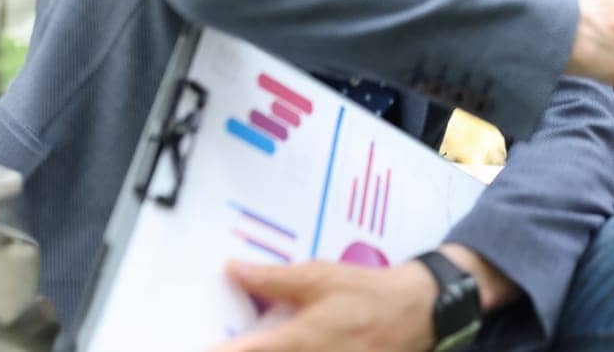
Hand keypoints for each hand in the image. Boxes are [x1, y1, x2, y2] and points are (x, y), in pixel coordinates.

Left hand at [213, 259, 435, 351]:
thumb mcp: (318, 277)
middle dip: (243, 346)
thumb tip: (235, 270)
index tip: (200, 344)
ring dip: (267, 348)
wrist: (414, 312)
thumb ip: (272, 279)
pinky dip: (290, 350)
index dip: (220, 349)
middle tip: (232, 338)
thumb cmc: (367, 293)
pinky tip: (292, 342)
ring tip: (263, 336)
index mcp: (298, 341)